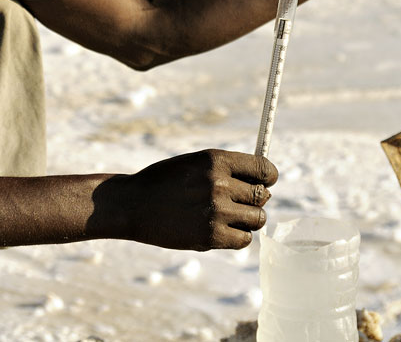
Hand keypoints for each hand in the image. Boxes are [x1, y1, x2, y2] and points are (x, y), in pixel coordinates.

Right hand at [107, 149, 277, 250]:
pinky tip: (220, 230)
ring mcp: (215, 211)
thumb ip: (226, 170)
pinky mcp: (210, 236)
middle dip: (254, 200)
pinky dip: (237, 237)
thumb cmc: (164, 181)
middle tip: (237, 203)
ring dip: (248, 220)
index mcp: (215, 160)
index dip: (268, 177)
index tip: (264, 183)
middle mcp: (219, 183)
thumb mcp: (194, 163)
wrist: (132, 205)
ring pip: (257, 219)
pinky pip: (243, 239)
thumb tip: (265, 186)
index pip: (264, 169)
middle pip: (262, 196)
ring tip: (228, 217)